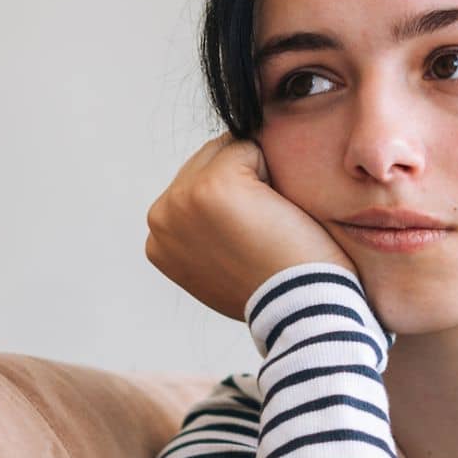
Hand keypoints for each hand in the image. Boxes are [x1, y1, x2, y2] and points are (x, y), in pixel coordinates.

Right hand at [145, 133, 357, 322]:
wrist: (300, 310)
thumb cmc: (276, 291)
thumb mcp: (221, 271)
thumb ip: (205, 238)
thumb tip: (215, 213)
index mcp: (157, 241)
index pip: (194, 186)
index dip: (235, 203)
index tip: (251, 243)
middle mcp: (161, 217)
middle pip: (207, 160)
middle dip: (243, 183)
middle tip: (264, 234)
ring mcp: (182, 199)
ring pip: (228, 150)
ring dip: (257, 177)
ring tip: (268, 224)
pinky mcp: (213, 185)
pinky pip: (249, 147)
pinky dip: (274, 171)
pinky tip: (276, 214)